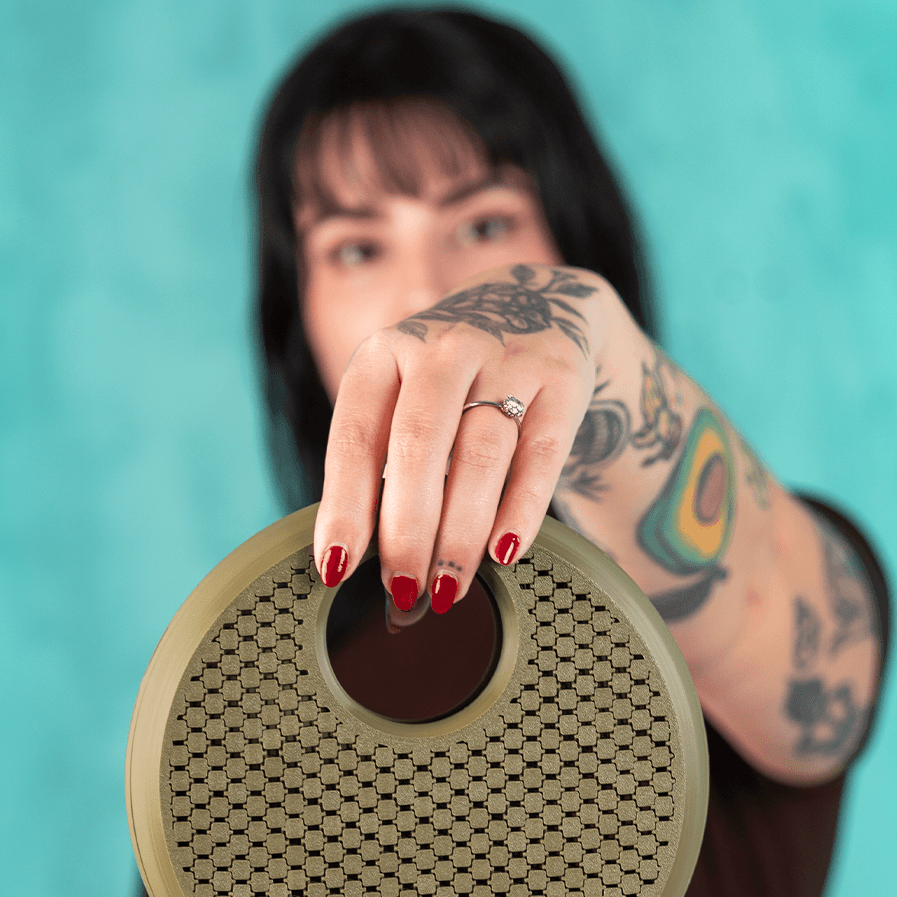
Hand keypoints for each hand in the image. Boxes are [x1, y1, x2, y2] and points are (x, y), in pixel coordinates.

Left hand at [312, 263, 612, 612]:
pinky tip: (505, 553)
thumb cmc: (449, 384)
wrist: (537, 306)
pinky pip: (541, 453)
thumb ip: (380, 467)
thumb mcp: (401, 399)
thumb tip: (351, 564)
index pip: (355, 438)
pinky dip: (521, 508)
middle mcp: (442, 348)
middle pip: (419, 446)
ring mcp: (505, 358)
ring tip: (448, 588)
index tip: (336, 567)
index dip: (344, 507)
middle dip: (407, 529)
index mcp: (384, 355)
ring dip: (460, 531)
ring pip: (479, 454)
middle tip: (403, 590)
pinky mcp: (561, 378)